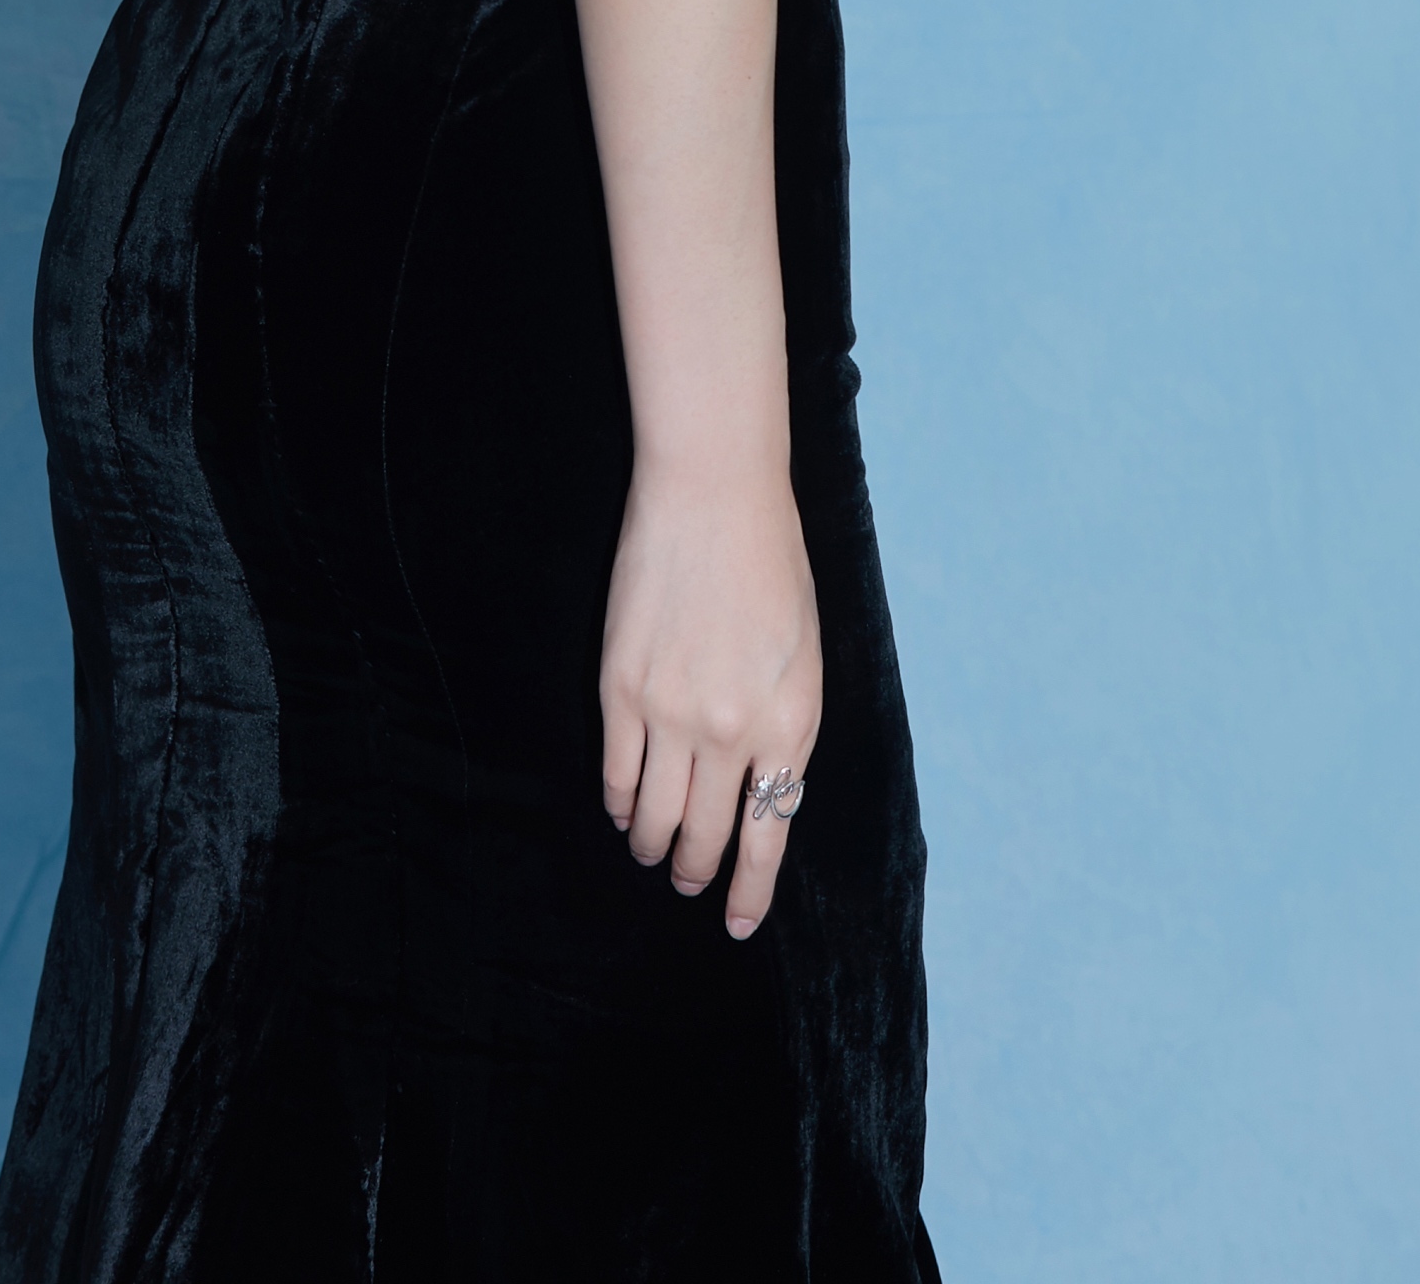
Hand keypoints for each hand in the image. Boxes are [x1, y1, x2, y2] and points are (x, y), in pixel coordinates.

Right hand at [599, 451, 821, 941]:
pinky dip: (617, 802)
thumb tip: (760, 789)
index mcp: (790, 726)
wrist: (715, 497)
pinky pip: (616, 773)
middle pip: (704, 835)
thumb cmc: (773, 569)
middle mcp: (730, 733)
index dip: (749, 891)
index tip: (737, 922)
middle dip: (694, 869)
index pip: (768, 836)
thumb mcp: (803, 661)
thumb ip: (784, 730)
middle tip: (685, 880)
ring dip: (651, 844)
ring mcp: (670, 714)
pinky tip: (620, 809)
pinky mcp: (621, 689)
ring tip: (650, 850)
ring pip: (652, 816)